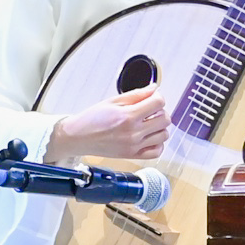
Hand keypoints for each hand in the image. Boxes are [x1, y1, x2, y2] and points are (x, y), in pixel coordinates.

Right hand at [48, 84, 170, 165]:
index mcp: (128, 116)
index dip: (158, 96)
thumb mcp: (113, 101)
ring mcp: (134, 146)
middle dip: (160, 111)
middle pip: (165, 119)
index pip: (158, 103)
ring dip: (159, 127)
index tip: (152, 96)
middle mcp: (133, 133)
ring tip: (148, 123)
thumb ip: (136, 95)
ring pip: (164, 135)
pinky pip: (157, 152)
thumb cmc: (92, 119)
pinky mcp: (133, 156)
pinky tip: (149, 136)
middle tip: (150, 109)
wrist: (79, 137)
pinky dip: (157, 143)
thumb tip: (153, 88)